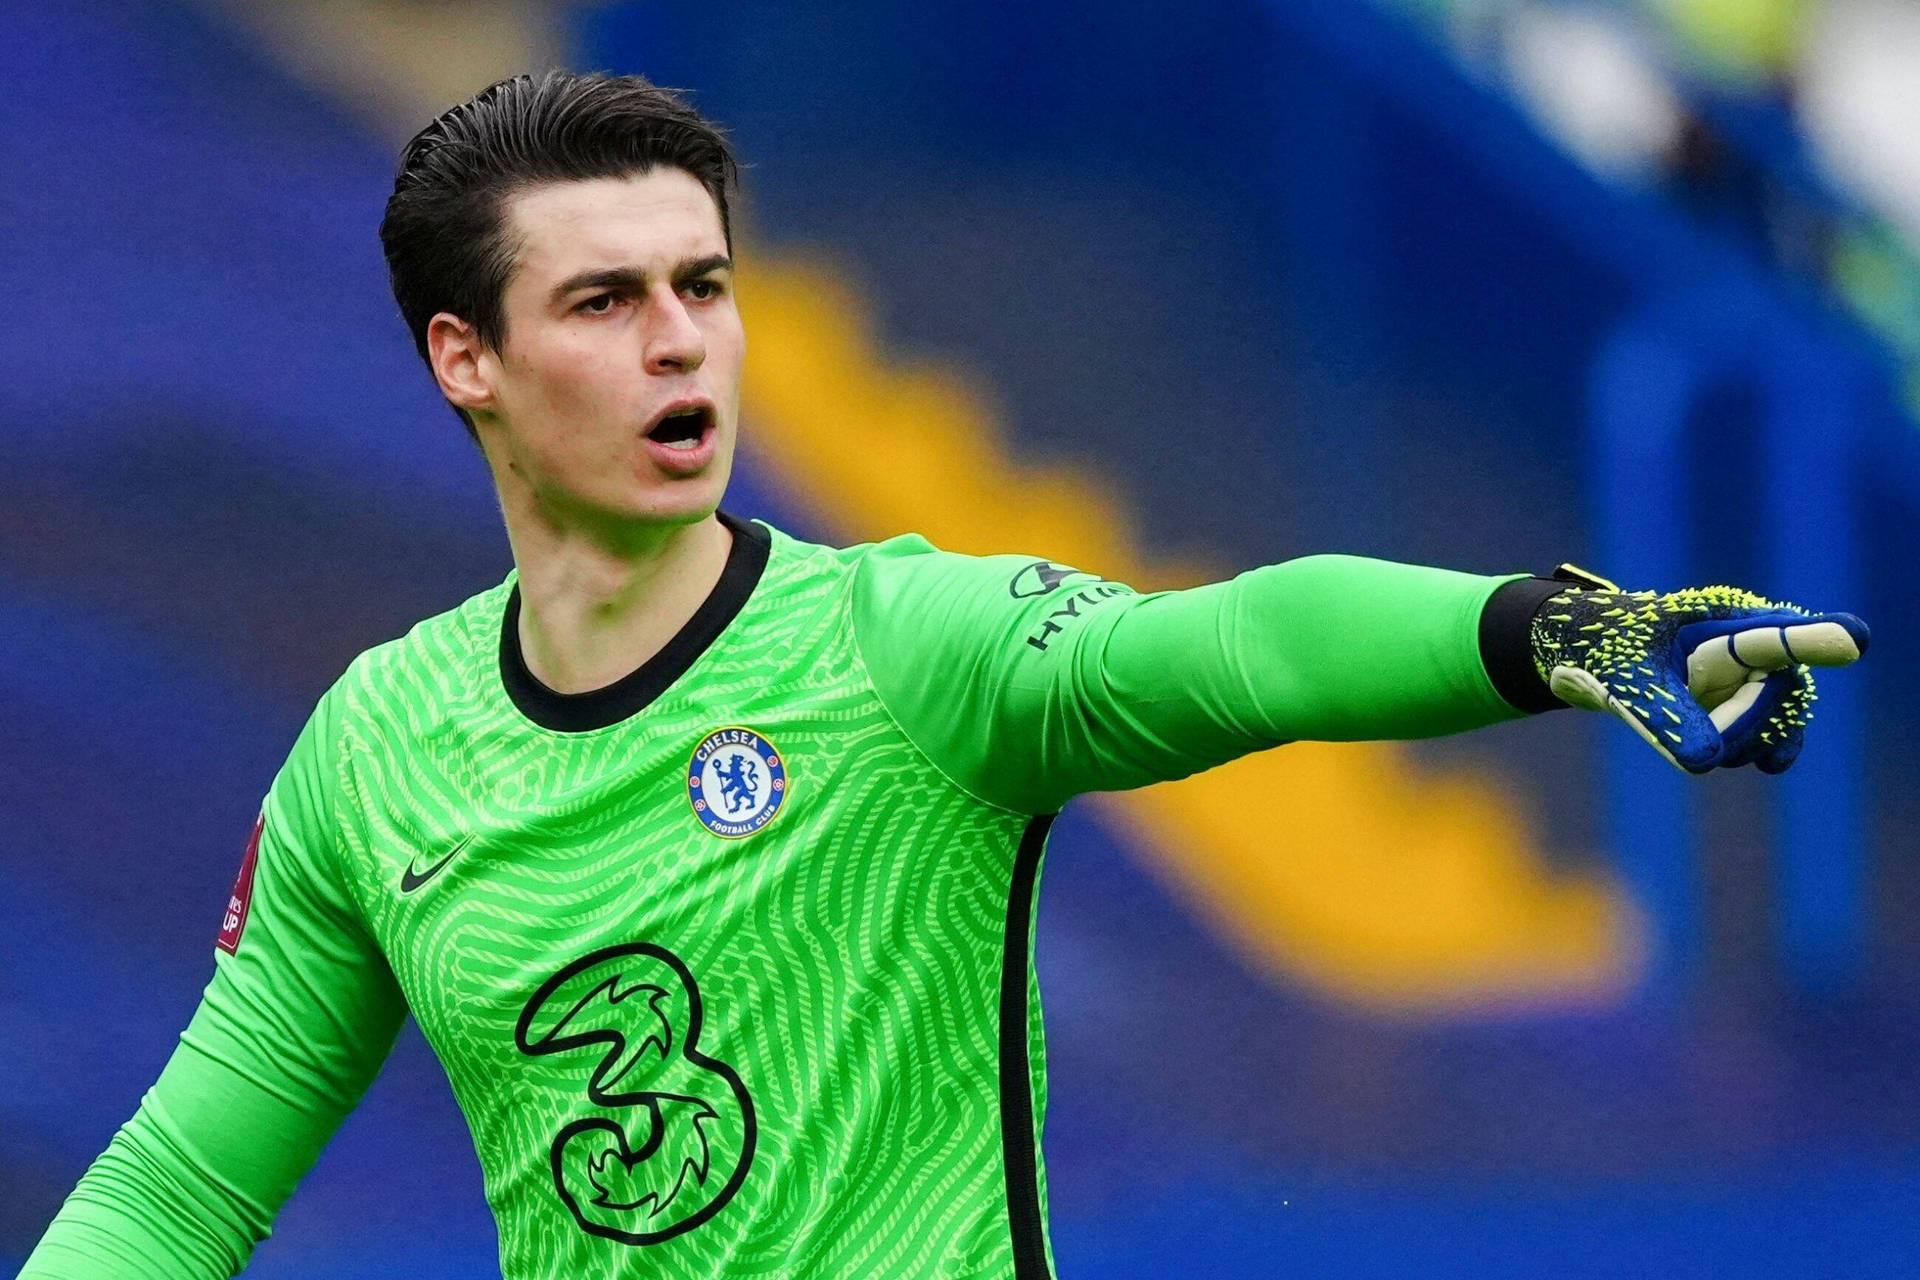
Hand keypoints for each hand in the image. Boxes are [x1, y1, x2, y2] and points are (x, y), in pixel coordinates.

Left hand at [1528, 566, 1869, 773]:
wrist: (1582, 654)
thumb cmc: (1602, 651)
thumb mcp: (1624, 683)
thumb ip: (1663, 718)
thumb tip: (1705, 763)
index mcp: (1719, 622)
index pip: (1774, 635)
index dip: (1815, 639)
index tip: (1853, 638)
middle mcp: (1744, 647)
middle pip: (1781, 691)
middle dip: (1753, 724)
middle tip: (1710, 746)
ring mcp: (1744, 677)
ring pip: (1776, 717)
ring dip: (1750, 741)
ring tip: (1704, 748)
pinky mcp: (1735, 704)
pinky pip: (1767, 731)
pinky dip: (1762, 747)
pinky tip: (1770, 761)